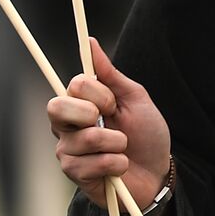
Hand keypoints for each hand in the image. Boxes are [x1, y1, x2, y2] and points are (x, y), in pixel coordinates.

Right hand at [49, 37, 171, 208]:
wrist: (158, 172)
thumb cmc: (146, 133)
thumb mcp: (134, 98)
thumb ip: (110, 74)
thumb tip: (90, 42)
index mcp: (81, 102)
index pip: (73, 86)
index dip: (97, 94)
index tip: (114, 104)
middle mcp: (67, 124)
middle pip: (56, 107)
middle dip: (92, 115)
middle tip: (113, 125)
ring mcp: (67, 150)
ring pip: (84, 138)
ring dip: (116, 144)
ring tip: (124, 148)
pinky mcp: (74, 174)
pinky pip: (90, 164)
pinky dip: (115, 164)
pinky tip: (119, 167)